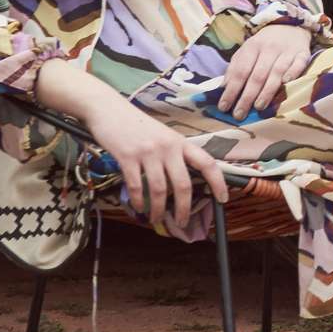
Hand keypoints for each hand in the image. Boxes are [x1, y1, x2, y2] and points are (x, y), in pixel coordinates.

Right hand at [85, 99, 230, 233]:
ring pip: (160, 189)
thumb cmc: (137, 125)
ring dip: (159, 209)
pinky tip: (139, 208)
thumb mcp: (163, 136)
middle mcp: (168, 147)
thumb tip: (182, 182)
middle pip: (183, 184)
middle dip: (184, 208)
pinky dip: (139, 201)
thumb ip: (173, 154)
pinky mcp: (127, 157)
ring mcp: (148, 152)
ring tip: (156, 218)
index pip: (207, 163)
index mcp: (180, 142)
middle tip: (182, 222)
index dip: (218, 182)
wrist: (109, 109)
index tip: (223, 199)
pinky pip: (137, 186)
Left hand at [223, 22, 313, 117]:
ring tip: (259, 107)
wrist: (289, 26)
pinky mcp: (302, 54)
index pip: (240, 71)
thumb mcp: (246, 52)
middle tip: (239, 114)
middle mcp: (269, 48)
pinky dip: (292, 74)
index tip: (224, 107)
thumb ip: (235, 69)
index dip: (231, 90)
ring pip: (276, 72)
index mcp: (252, 47)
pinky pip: (298, 65)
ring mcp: (287, 51)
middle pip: (257, 75)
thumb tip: (223, 89)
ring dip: (267, 91)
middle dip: (247, 96)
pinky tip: (286, 85)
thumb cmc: (263, 45)